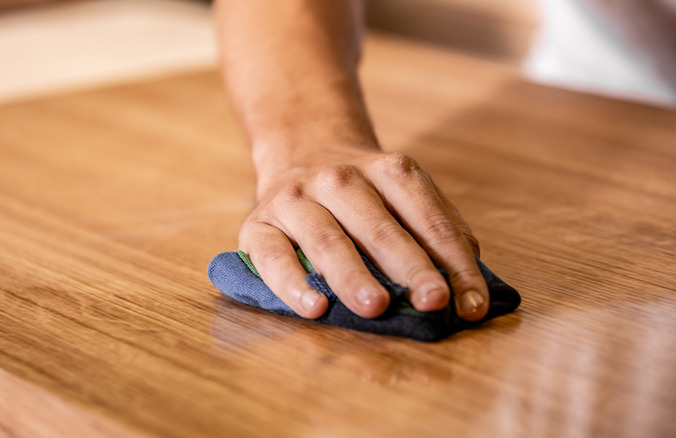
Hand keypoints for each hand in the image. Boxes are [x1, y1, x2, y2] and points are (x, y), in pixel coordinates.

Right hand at [239, 144, 489, 320]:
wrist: (300, 148)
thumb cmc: (362, 192)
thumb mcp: (404, 193)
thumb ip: (439, 232)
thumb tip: (469, 288)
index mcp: (388, 170)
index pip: (428, 219)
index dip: (453, 262)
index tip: (472, 305)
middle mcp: (340, 179)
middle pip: (379, 227)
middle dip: (409, 266)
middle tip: (432, 301)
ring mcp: (295, 199)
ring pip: (326, 240)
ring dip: (353, 275)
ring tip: (375, 307)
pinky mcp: (257, 223)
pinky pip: (272, 255)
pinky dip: (292, 283)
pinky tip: (314, 308)